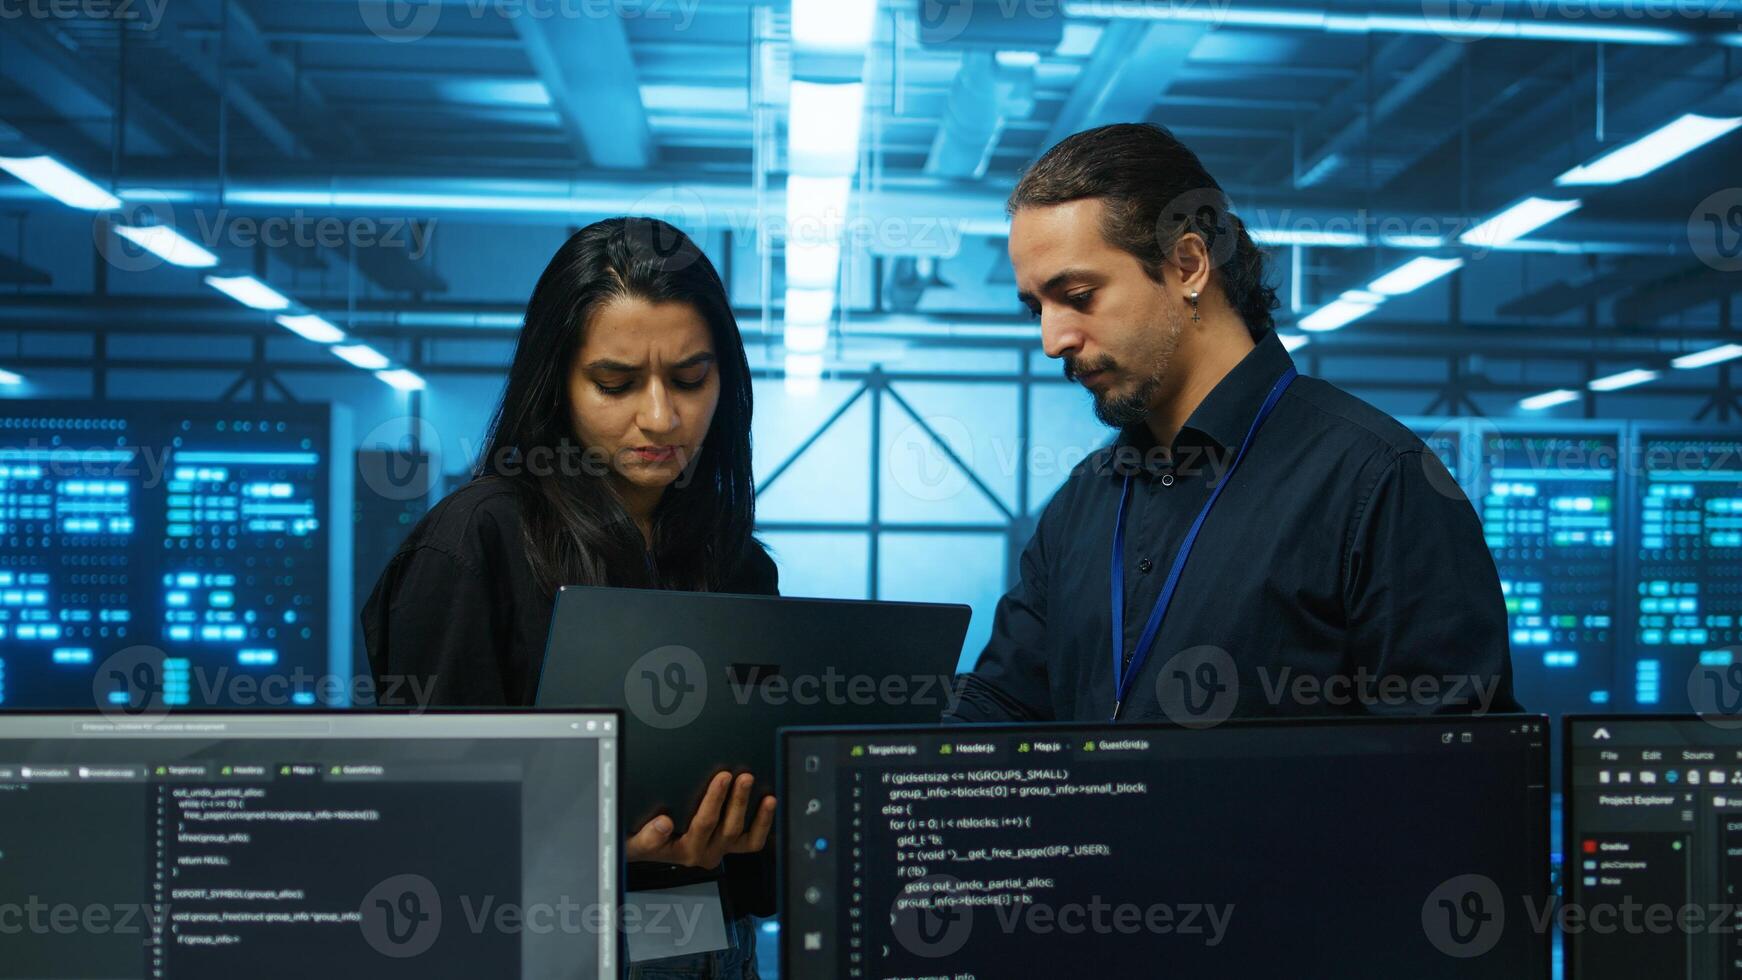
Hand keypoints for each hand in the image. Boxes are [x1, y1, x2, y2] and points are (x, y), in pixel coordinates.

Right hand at [624, 771, 774, 867]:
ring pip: (743, 835)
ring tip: (756, 786)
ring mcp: (720, 849)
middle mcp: (705, 853)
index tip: (721, 779)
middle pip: (728, 827)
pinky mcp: (731, 846)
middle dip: (737, 799)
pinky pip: (752, 840)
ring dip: (753, 810)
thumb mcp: (634, 841)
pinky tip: (769, 801)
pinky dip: (763, 822)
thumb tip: (663, 824)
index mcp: (684, 851)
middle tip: (742, 775)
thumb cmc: (641, 841)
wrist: (646, 849)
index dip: (715, 801)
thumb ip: (647, 837)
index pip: (703, 824)